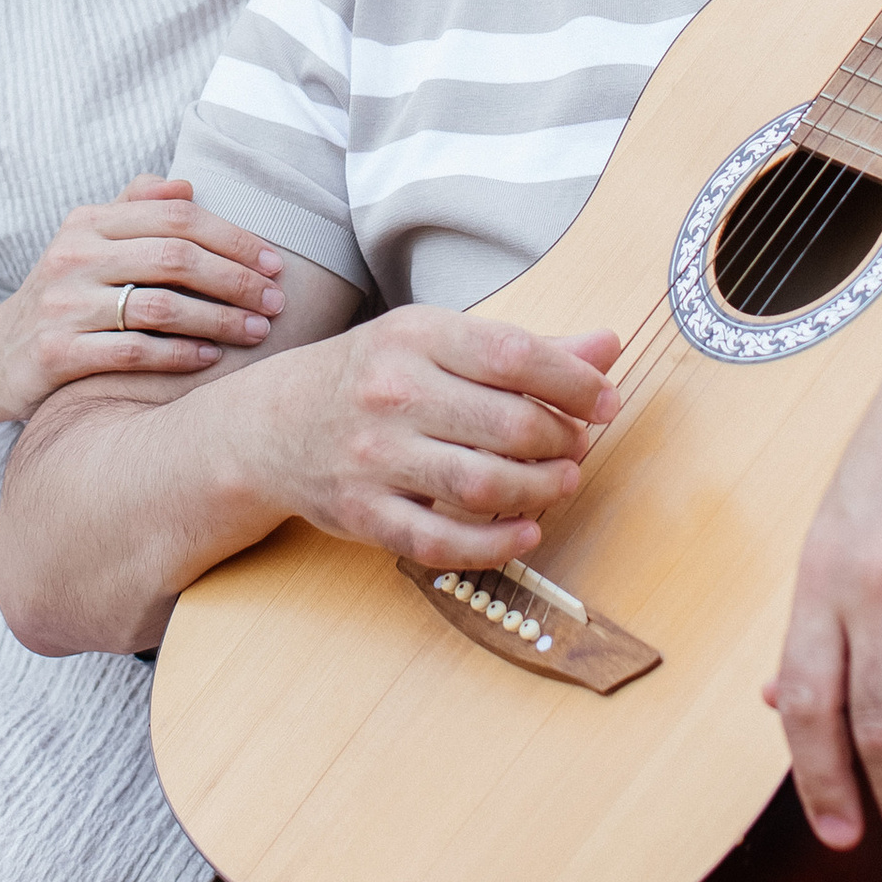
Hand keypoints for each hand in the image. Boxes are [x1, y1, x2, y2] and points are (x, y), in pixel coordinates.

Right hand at [0, 176, 284, 418]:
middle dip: (236, 279)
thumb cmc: (65, 295)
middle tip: (276, 301)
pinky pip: (134, 352)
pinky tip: (212, 359)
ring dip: (219, 320)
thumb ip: (135, 209)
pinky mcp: (57, 352)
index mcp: (88, 221)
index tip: (274, 262)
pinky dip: (180, 354)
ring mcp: (62, 304)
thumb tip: (188, 185)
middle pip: (175, 257)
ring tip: (256, 332)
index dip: (233, 237)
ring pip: (161, 306)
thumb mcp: (89, 243)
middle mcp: (73, 256)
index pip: (176, 217)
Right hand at [256, 309, 621, 572]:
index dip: (575, 382)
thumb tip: (608, 346)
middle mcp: (393, 394)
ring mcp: (375, 458)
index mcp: (417, 337)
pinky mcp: (363, 514)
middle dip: (563, 441)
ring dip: (541, 490)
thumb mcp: (437, 341)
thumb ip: (525, 349)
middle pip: (509, 426)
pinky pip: (441, 543)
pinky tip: (527, 531)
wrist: (273, 424)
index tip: (606, 400)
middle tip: (577, 445)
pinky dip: (496, 545)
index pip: (515, 355)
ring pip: (483, 486)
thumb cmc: (372, 376)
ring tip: (560, 482)